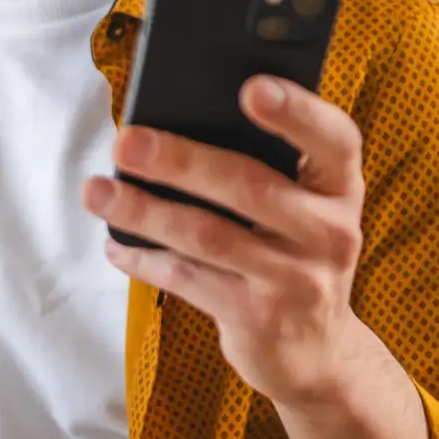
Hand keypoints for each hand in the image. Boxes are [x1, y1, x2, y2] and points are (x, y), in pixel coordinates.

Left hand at [83, 75, 368, 407]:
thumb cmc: (295, 254)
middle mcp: (330, 232)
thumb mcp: (307, 208)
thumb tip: (179, 121)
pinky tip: (116, 244)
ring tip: (98, 192)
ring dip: (145, 211)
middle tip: (126, 142)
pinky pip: (190, 280)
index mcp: (340, 187)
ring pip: (209, 235)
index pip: (334, 140)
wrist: (317, 350)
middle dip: (179, 161)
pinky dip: (146, 260)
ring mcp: (298, 280)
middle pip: (249, 186)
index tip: (250, 88)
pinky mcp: (259, 318)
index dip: (296, 111)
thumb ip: (270, 165)